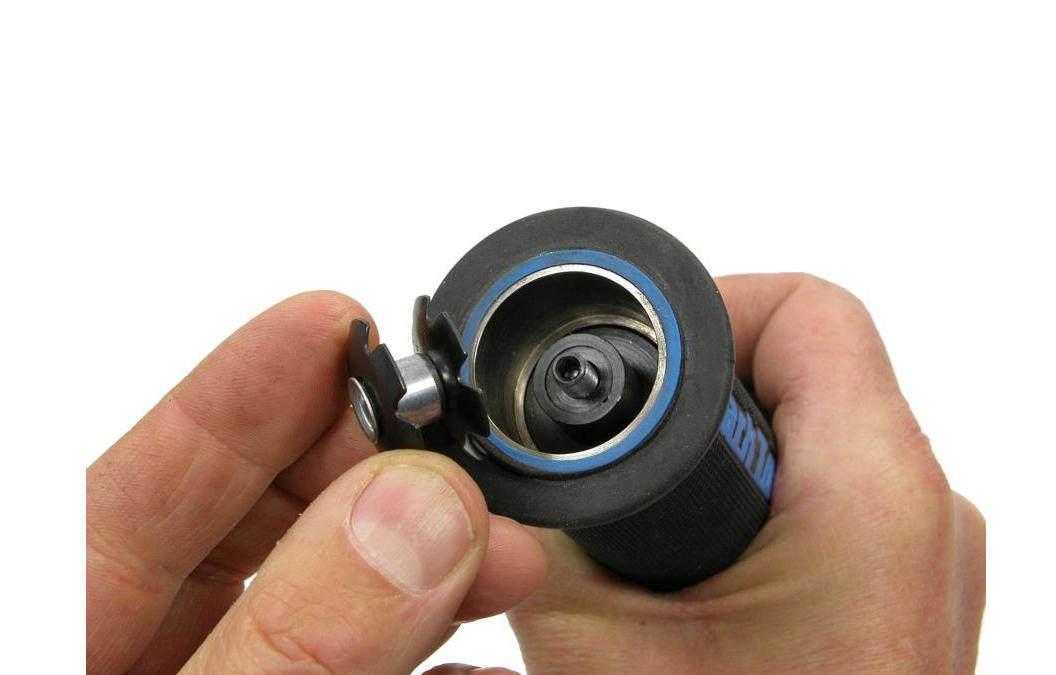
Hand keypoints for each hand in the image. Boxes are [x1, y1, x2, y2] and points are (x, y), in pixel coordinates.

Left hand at [87, 292, 546, 673]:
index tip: (333, 322)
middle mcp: (138, 656)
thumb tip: (414, 510)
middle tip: (446, 452)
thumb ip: (293, 639)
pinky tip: (483, 661)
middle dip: (365, 470)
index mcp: (66, 635)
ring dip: (426, 566)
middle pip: (252, 519)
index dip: (241, 385)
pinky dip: (431, 661)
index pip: (149, 476)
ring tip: (504, 555)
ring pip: (325, 598)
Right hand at [508, 274, 985, 672]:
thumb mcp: (591, 642)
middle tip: (622, 448)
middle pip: (803, 364)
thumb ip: (533, 531)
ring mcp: (922, 559)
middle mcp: (925, 514)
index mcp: (874, 496)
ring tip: (656, 522)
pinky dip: (754, 503)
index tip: (629, 355)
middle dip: (693, 391)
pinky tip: (698, 567)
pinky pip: (828, 496)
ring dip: (721, 454)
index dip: (697, 309)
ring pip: (813, 433)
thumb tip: (474, 472)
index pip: (803, 307)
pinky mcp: (902, 595)